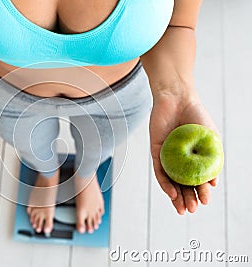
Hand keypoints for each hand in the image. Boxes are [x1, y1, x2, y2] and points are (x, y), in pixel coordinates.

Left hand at [149, 92, 217, 214]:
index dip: (200, 193)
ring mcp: (167, 157)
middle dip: (187, 199)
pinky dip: (164, 182)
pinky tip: (170, 193)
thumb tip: (213, 183)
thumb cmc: (197, 116)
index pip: (196, 180)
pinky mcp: (155, 152)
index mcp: (194, 158)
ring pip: (170, 181)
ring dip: (175, 196)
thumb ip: (212, 159)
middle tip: (192, 210)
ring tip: (182, 209)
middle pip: (182, 184)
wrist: (178, 98)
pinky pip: (159, 170)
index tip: (205, 202)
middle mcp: (180, 160)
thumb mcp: (210, 139)